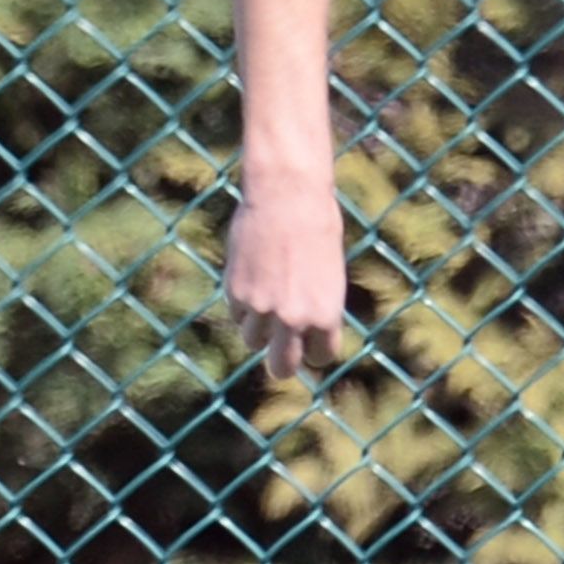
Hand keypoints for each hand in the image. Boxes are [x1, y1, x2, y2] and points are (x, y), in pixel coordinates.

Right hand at [226, 181, 350, 381]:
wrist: (287, 196)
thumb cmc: (316, 226)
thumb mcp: (328, 274)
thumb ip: (315, 305)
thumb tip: (298, 329)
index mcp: (325, 315)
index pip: (320, 357)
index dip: (314, 349)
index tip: (309, 341)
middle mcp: (293, 318)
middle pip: (282, 367)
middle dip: (282, 364)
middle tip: (279, 355)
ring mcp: (261, 307)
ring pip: (252, 341)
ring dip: (258, 329)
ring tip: (265, 301)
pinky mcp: (235, 292)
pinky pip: (237, 314)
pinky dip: (242, 305)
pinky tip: (252, 276)